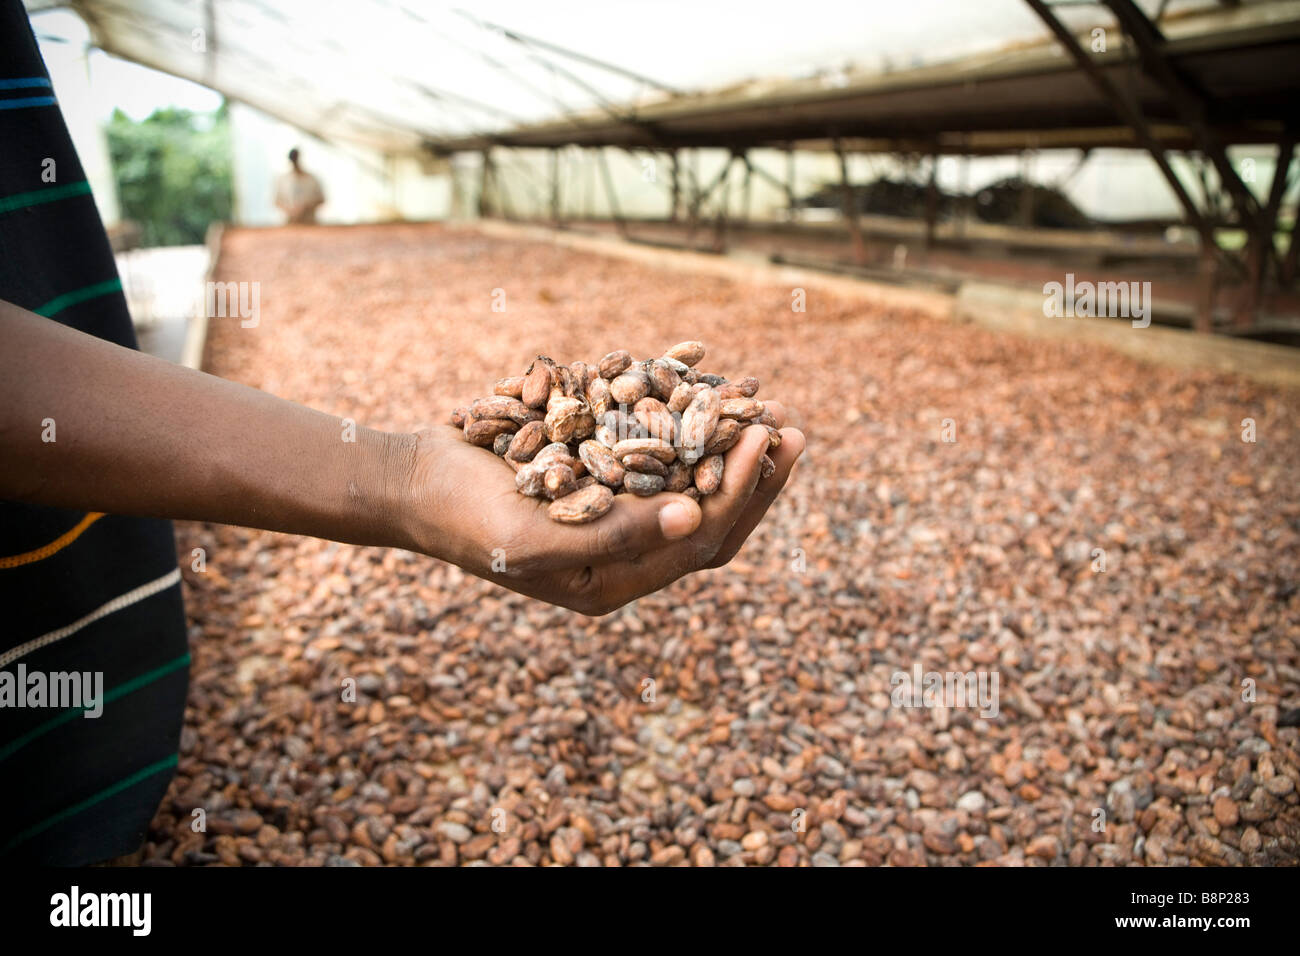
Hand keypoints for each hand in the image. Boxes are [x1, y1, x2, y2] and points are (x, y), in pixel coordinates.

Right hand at [404, 405, 805, 614]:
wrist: (411, 480)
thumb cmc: (462, 516)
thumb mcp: (534, 537)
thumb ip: (615, 536)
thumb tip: (697, 518)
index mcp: (613, 582)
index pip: (699, 541)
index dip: (738, 491)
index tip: (763, 436)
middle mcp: (623, 552)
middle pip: (709, 516)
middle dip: (752, 473)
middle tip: (790, 426)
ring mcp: (613, 511)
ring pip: (689, 479)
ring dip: (727, 444)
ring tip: (767, 405)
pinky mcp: (600, 472)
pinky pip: (653, 445)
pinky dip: (681, 416)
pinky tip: (708, 382)